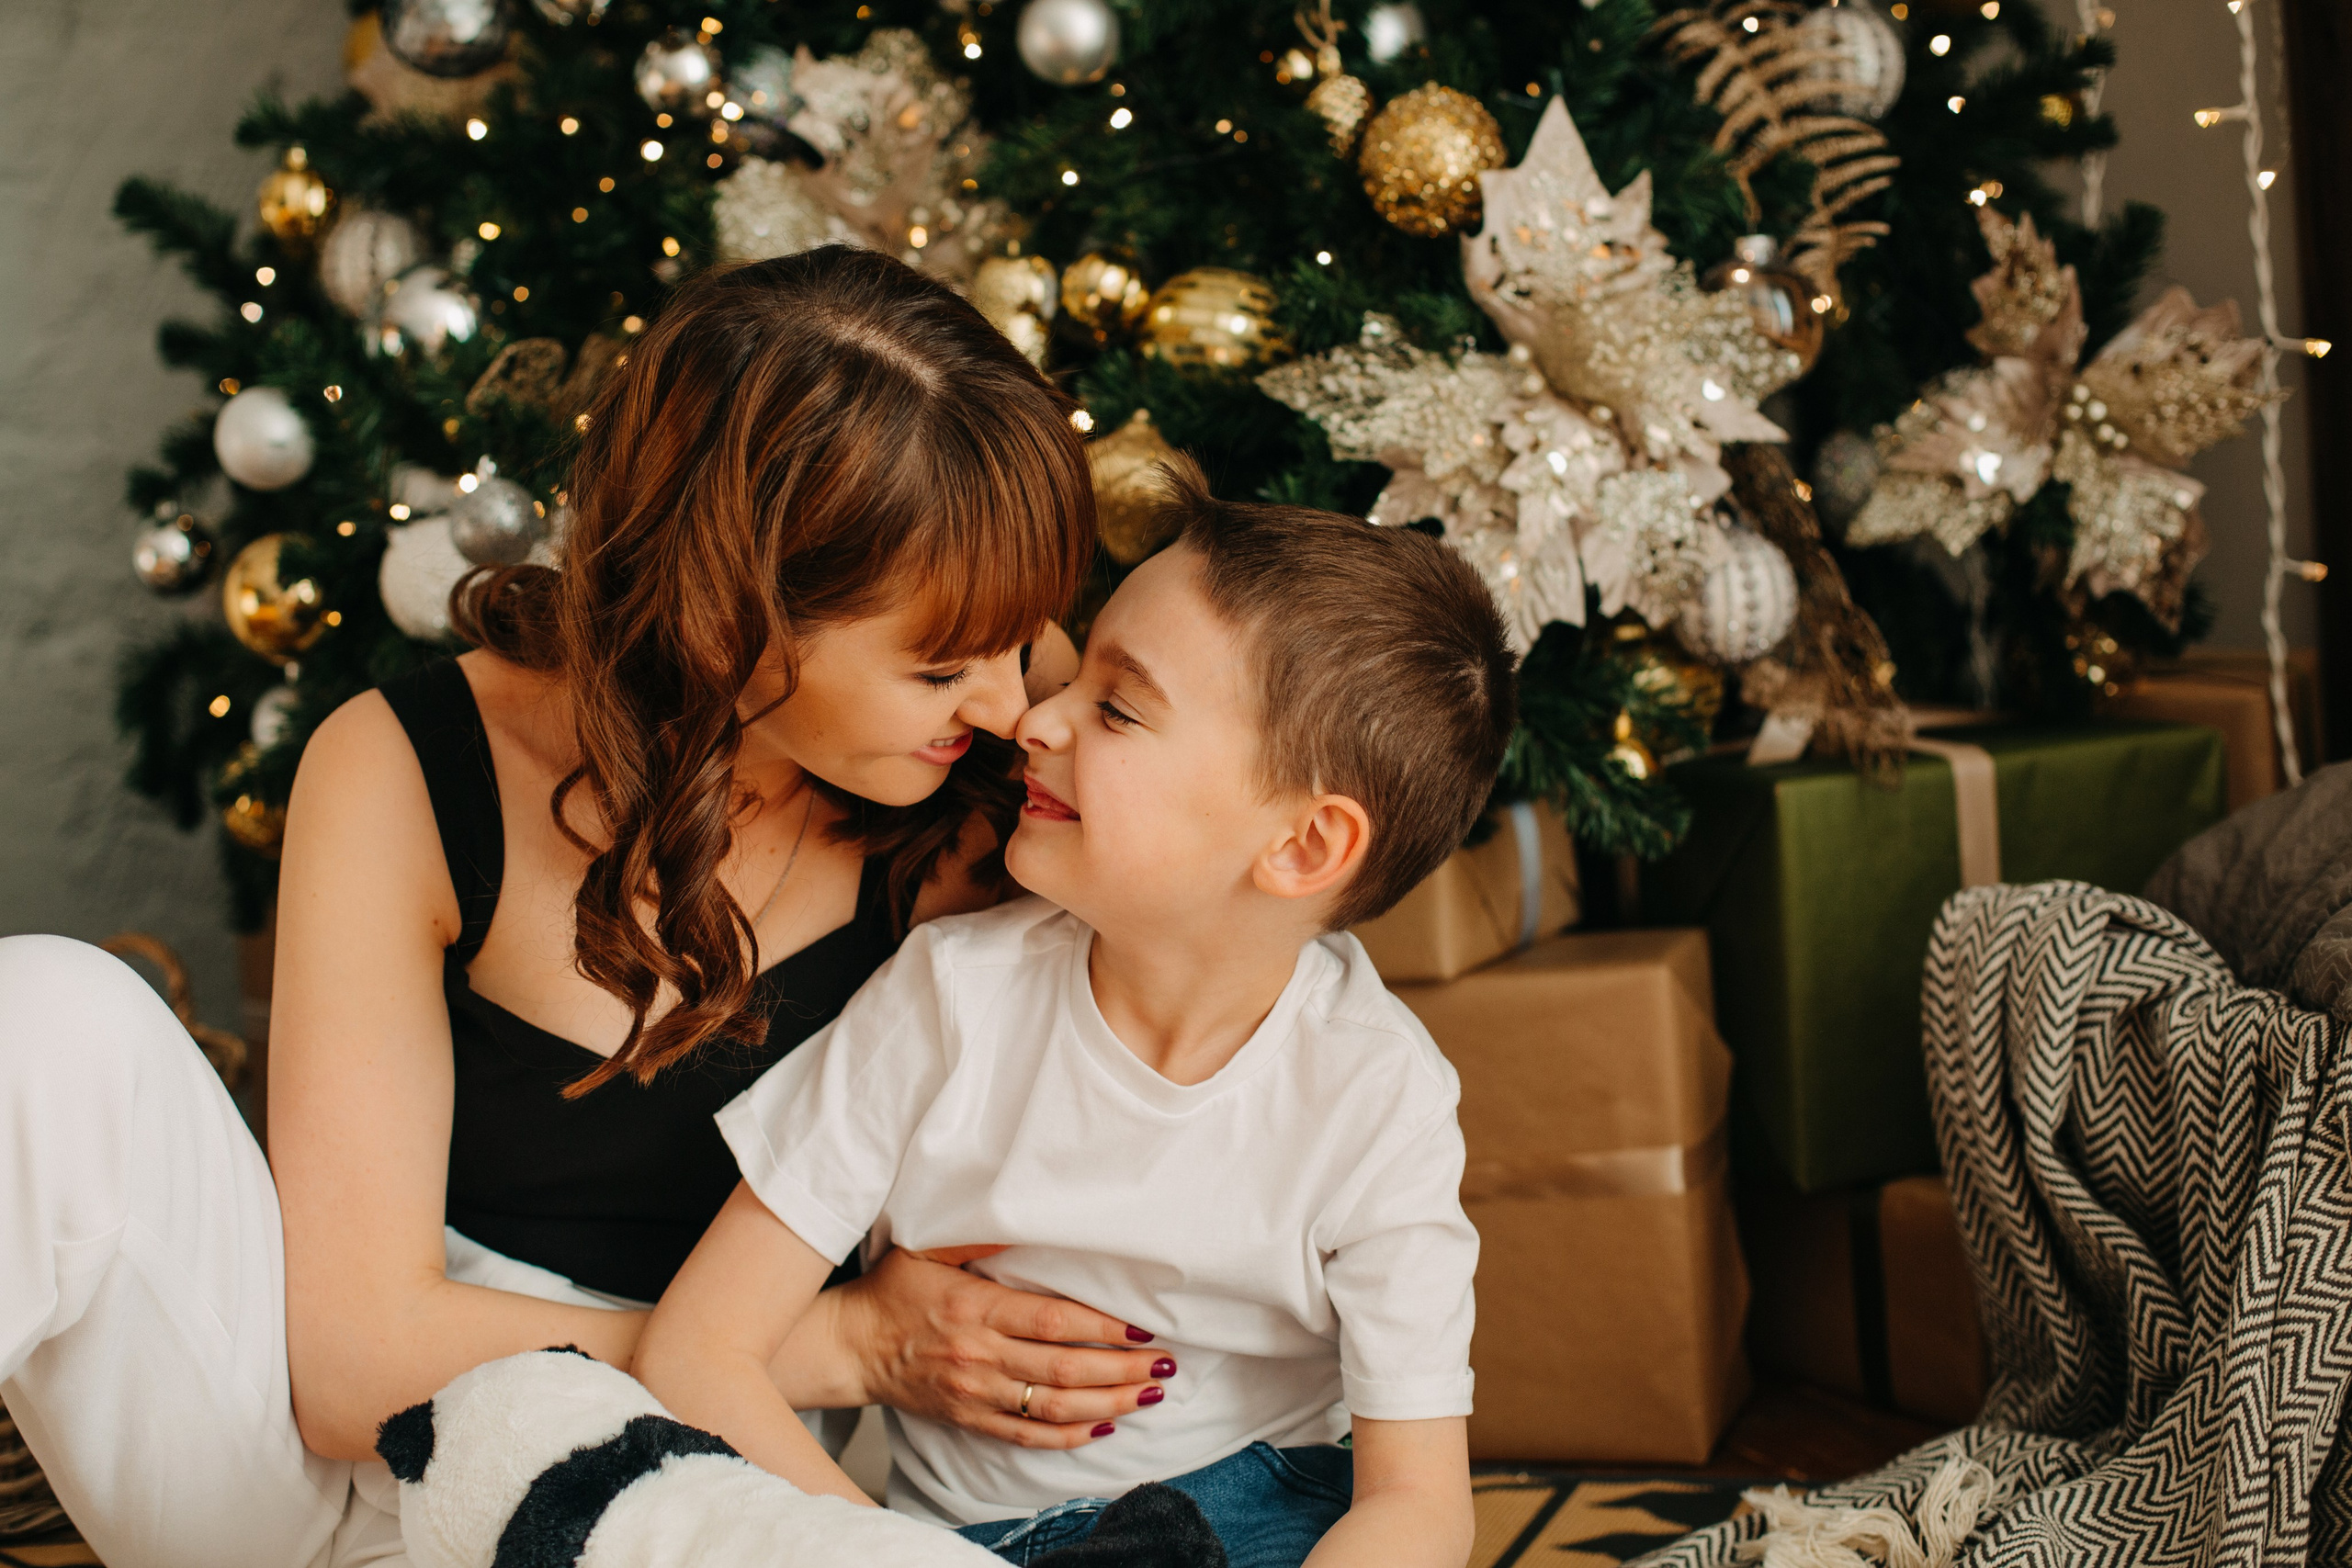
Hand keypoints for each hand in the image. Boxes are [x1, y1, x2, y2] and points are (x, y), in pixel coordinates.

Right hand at [835, 1246, 1172, 1449]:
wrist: (853, 1347)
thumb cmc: (894, 1291)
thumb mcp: (926, 1248)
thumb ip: (976, 1238)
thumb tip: (1020, 1217)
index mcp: (976, 1310)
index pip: (1052, 1322)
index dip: (1102, 1327)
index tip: (1142, 1327)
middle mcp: (981, 1356)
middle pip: (1064, 1369)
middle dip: (1122, 1370)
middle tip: (1164, 1365)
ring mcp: (977, 1394)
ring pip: (1054, 1407)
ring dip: (1109, 1404)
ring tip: (1150, 1394)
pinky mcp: (971, 1419)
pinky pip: (1028, 1435)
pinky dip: (1069, 1436)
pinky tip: (1104, 1427)